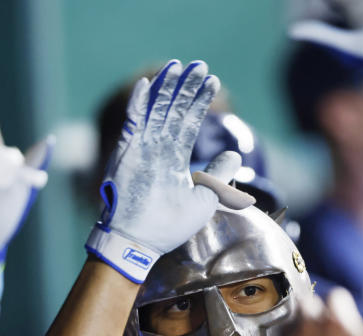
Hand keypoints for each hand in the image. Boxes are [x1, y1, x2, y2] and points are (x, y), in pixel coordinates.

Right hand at [86, 60, 251, 282]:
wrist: (139, 243)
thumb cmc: (168, 227)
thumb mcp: (205, 200)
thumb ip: (218, 176)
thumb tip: (235, 154)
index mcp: (174, 158)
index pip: (189, 122)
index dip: (200, 102)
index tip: (213, 82)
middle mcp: (158, 149)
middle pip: (173, 110)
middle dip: (186, 88)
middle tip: (200, 65)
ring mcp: (141, 149)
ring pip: (155, 110)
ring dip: (166, 88)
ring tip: (179, 66)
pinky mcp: (126, 153)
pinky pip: (133, 123)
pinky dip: (139, 104)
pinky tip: (147, 85)